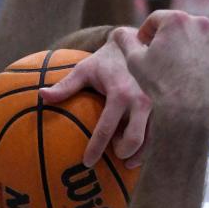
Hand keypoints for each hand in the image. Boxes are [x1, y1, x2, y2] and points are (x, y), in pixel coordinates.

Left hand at [39, 34, 151, 168]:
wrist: (138, 44)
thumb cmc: (106, 61)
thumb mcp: (84, 70)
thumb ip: (65, 86)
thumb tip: (41, 96)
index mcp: (120, 94)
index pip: (105, 130)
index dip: (95, 149)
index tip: (87, 163)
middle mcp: (142, 100)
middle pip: (133, 140)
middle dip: (122, 153)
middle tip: (113, 156)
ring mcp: (158, 105)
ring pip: (151, 140)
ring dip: (139, 154)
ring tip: (128, 161)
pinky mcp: (167, 107)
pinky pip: (161, 133)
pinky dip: (151, 145)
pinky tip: (141, 151)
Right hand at [112, 10, 208, 123]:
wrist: (188, 108)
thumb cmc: (159, 83)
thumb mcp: (134, 61)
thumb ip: (126, 41)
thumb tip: (118, 31)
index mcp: (177, 20)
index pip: (156, 18)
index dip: (146, 32)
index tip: (142, 45)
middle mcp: (201, 23)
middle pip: (179, 26)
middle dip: (168, 38)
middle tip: (158, 57)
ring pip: (196, 39)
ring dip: (185, 48)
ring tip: (175, 68)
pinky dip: (201, 60)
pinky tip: (190, 76)